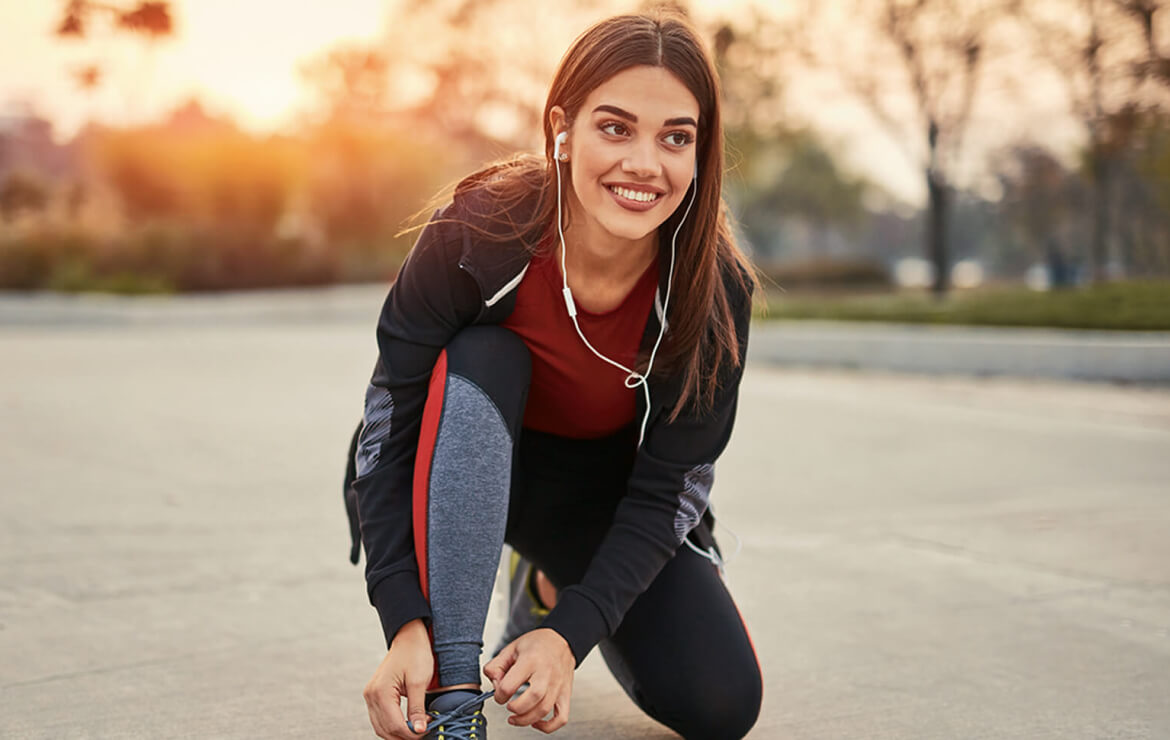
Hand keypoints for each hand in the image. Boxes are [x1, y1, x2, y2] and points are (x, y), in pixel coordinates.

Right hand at [363, 619, 433, 738]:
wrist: (409, 637)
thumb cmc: (415, 654)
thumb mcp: (419, 681)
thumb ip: (417, 708)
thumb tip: (419, 730)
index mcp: (381, 692)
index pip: (395, 725)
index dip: (411, 733)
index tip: (427, 731)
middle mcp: (371, 695)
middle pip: (385, 729)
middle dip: (404, 736)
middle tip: (423, 733)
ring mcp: (371, 695)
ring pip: (381, 727)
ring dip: (398, 733)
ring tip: (417, 729)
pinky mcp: (375, 695)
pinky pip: (381, 718)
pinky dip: (393, 725)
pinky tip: (407, 724)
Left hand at [484, 627, 574, 732]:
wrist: (562, 641)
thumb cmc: (537, 644)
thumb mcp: (511, 648)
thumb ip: (496, 665)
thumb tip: (494, 684)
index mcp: (531, 660)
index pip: (510, 685)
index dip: (499, 694)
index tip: (499, 694)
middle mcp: (547, 673)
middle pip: (532, 698)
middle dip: (515, 708)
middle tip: (508, 706)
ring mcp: (558, 685)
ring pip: (544, 710)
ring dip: (526, 719)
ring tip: (516, 718)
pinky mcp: (565, 694)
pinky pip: (561, 717)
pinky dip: (548, 726)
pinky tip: (536, 723)